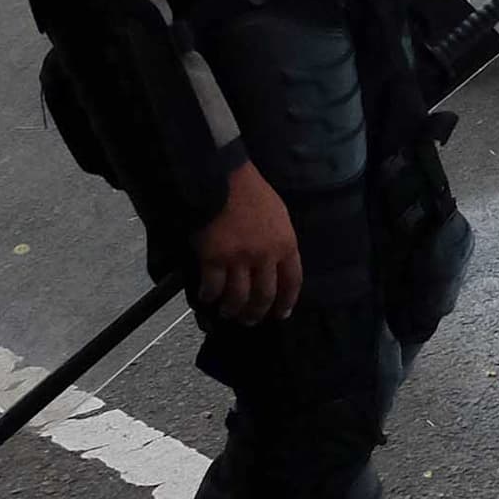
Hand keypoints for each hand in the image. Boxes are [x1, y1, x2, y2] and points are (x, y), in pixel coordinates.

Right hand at [194, 164, 302, 323]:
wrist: (223, 178)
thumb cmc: (252, 193)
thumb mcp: (279, 216)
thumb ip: (279, 242)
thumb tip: (276, 265)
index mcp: (286, 244)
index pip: (292, 282)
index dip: (286, 302)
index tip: (281, 314)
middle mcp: (265, 256)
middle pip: (264, 295)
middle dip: (257, 313)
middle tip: (250, 321)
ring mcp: (239, 259)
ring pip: (238, 297)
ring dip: (233, 310)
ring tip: (228, 312)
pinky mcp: (213, 258)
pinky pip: (212, 287)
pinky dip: (208, 297)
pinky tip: (206, 298)